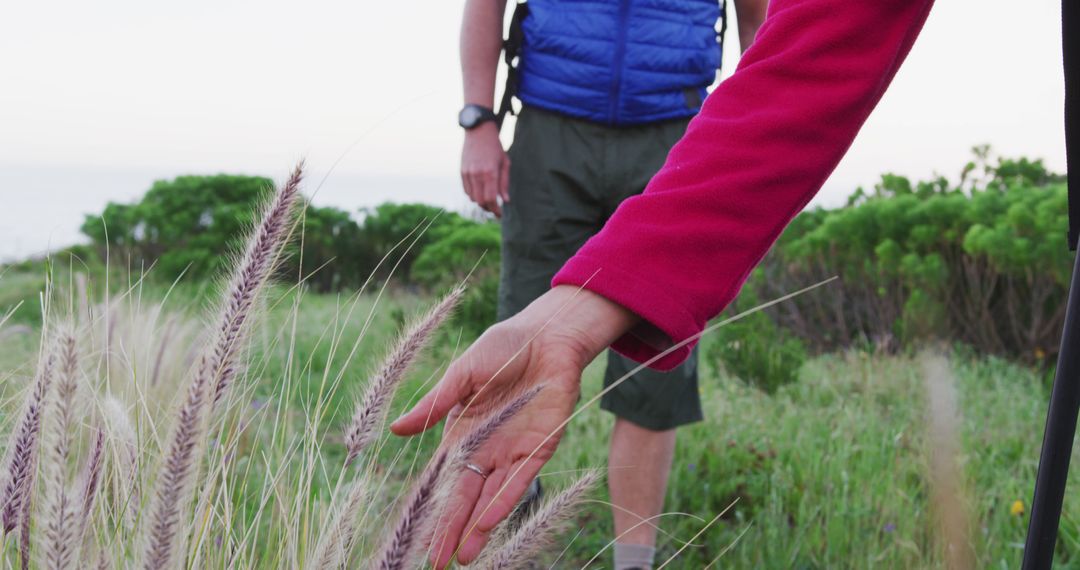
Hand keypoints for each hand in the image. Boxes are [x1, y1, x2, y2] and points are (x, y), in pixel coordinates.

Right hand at [390, 286, 636, 567]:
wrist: (549, 335)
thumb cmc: (504, 346)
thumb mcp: (463, 373)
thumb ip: (435, 404)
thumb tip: (395, 430)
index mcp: (462, 431)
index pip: (443, 478)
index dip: (431, 506)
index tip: (415, 535)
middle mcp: (485, 448)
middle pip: (464, 497)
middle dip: (449, 529)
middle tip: (435, 562)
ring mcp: (512, 451)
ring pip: (490, 498)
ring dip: (475, 528)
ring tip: (460, 557)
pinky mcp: (538, 449)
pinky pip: (519, 483)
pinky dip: (502, 503)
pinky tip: (486, 525)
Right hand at [461, 121, 509, 217]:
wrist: (478, 131)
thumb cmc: (495, 147)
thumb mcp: (505, 163)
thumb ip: (504, 183)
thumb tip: (505, 200)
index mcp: (490, 173)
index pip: (491, 199)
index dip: (495, 210)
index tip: (500, 214)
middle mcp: (477, 174)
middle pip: (480, 201)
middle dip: (488, 208)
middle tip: (495, 209)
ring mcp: (467, 173)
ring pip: (472, 197)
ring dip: (481, 202)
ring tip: (489, 200)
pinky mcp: (462, 171)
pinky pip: (466, 190)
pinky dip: (473, 194)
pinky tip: (480, 191)